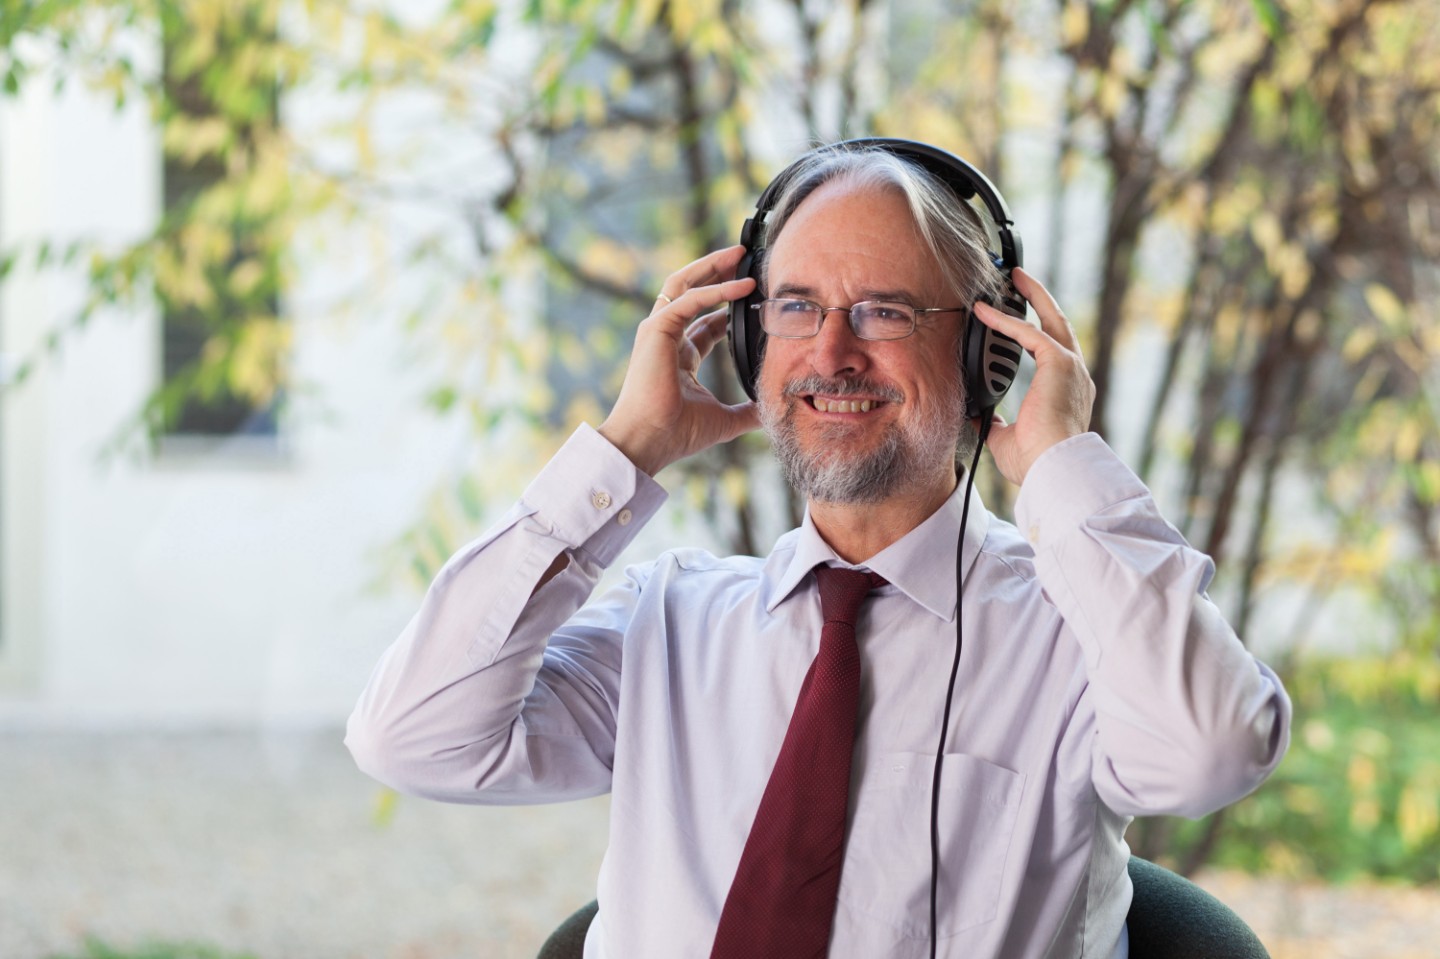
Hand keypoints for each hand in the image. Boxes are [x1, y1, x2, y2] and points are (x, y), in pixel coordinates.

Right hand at [598, 245, 758, 474]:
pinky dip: (716, 290)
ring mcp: (658, 330)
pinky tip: (743, 285)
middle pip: (692, 291)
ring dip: (712, 266)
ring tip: (740, 254)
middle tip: (745, 257)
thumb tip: (771, 411)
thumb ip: (747, 411)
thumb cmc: (677, 433)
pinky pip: (689, 299)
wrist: (650, 441)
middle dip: (717, 271)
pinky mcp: (656, 329)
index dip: (728, 304)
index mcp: (679, 357)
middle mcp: (666, 338)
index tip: (755, 293)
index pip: (705, 320)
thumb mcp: (724, 420)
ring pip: (684, 283)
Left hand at [972, 268, 1094, 485]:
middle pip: (1059, 325)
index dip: (1034, 334)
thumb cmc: (1037, 462)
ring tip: (1013, 278)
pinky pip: (1029, 333)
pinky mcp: (1059, 364)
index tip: (1016, 322)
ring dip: (1031, 296)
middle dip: (1041, 299)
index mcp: (1067, 392)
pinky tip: (986, 312)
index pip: (1051, 353)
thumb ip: (995, 423)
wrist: (1054, 468)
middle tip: (1021, 281)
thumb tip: (978, 416)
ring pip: (1051, 319)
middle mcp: (1074, 375)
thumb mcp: (1007, 439)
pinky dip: (1006, 321)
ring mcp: (1070, 367)